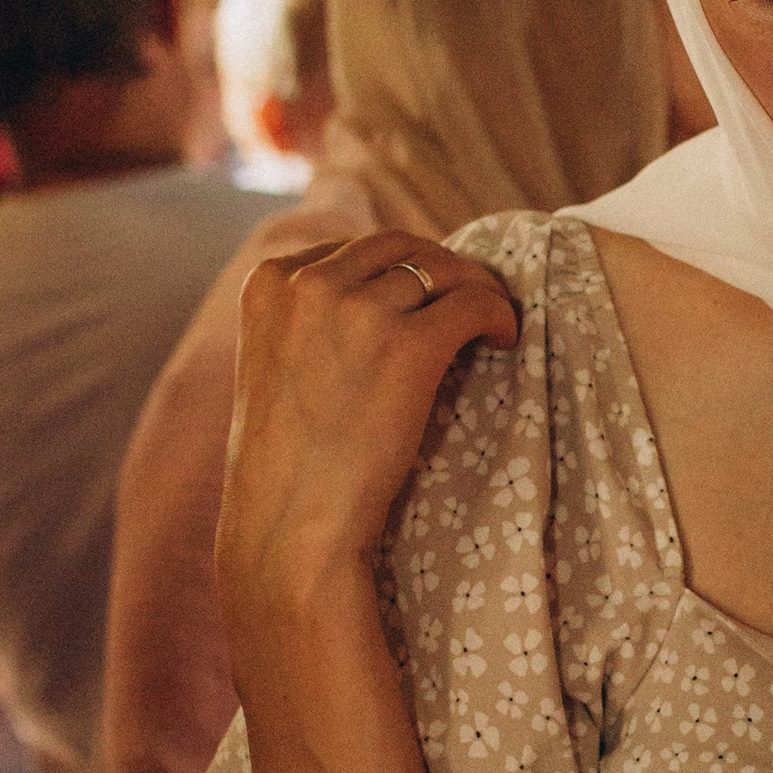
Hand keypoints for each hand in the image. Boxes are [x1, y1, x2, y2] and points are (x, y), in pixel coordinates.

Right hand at [217, 233, 518, 606]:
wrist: (288, 526)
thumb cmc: (285, 467)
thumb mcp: (274, 367)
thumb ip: (306, 322)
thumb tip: (375, 297)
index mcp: (267, 282)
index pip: (350, 247)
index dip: (396, 268)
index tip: (421, 294)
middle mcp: (308, 283)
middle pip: (399, 246)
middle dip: (441, 267)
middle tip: (469, 299)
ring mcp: (358, 310)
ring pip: (442, 269)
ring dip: (475, 289)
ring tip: (491, 322)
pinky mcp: (408, 345)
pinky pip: (474, 304)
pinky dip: (498, 315)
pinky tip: (505, 340)